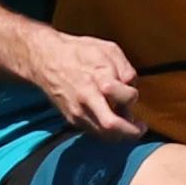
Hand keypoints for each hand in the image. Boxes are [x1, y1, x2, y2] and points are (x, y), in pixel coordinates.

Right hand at [27, 32, 143, 141]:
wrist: (45, 60)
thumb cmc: (79, 52)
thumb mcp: (108, 50)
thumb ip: (125, 68)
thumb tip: (132, 87)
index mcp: (98, 79)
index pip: (126, 97)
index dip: (132, 97)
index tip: (131, 93)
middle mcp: (87, 100)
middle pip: (112, 126)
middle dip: (132, 132)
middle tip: (140, 128)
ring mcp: (78, 112)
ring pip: (104, 134)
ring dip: (120, 133)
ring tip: (127, 124)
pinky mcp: (72, 119)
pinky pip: (94, 132)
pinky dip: (106, 131)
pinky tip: (111, 120)